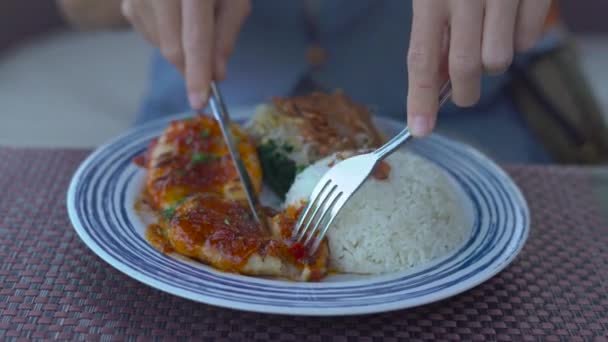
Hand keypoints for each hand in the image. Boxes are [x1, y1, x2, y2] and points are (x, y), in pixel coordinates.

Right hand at [121, 0, 250, 109]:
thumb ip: (226, 35)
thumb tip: (217, 75)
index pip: (194, 36)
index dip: (197, 72)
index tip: (200, 102)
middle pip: (172, 48)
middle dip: (192, 68)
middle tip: (212, 70)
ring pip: (161, 46)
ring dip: (182, 50)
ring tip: (194, 21)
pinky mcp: (128, 4)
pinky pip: (150, 37)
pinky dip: (168, 39)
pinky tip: (177, 19)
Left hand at [406, 0, 551, 135]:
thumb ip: (435, 34)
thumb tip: (438, 85)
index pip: (422, 58)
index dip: (420, 99)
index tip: (420, 129)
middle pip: (464, 67)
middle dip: (463, 91)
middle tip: (464, 93)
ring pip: (498, 60)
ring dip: (491, 63)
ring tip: (488, 40)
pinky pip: (528, 40)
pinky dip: (518, 41)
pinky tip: (510, 22)